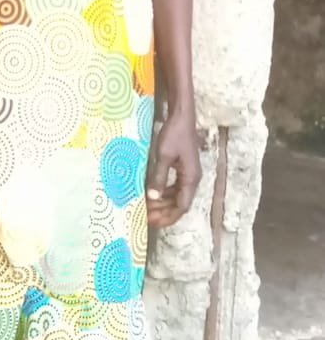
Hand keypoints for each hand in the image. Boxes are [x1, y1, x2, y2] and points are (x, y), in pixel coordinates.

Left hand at [146, 110, 200, 228]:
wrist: (182, 116)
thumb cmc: (174, 134)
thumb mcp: (164, 155)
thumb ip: (159, 177)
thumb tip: (153, 197)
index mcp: (191, 178)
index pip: (182, 206)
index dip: (168, 217)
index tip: (154, 222)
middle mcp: (192, 179)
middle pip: (180, 204)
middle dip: (164, 213)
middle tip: (146, 218)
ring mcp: (188, 174)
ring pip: (177, 196)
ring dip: (163, 204)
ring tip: (147, 209)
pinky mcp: (183, 168)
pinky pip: (174, 187)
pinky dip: (164, 193)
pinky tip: (152, 194)